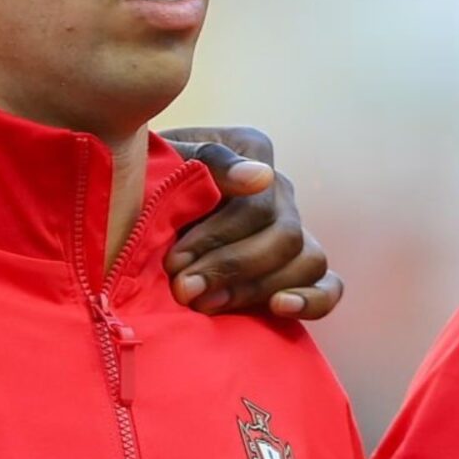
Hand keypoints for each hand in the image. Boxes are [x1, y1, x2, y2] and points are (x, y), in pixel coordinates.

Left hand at [158, 125, 342, 320]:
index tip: (174, 261)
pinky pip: (328, 284)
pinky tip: (279, 309)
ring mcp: (293, 226)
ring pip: (307, 260)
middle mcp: (279, 187)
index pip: (258, 202)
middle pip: (284, 235)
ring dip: (255, 288)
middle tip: (183, 290)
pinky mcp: (296, 267)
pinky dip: (312, 300)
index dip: (218, 237)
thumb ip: (209, 162)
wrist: (130, 206)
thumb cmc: (144, 178)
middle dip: (231, 267)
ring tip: (207, 304)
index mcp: (252, 150)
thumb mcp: (164, 161)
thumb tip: (261, 177)